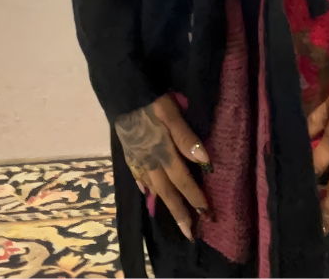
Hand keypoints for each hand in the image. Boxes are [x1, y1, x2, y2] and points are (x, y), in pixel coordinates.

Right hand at [115, 94, 210, 241]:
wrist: (120, 94)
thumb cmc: (150, 100)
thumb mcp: (171, 113)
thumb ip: (186, 138)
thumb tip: (205, 162)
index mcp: (163, 154)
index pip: (183, 182)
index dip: (196, 199)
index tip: (208, 215)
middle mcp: (150, 162)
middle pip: (168, 193)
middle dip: (181, 214)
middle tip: (191, 234)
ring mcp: (138, 160)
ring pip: (154, 189)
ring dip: (166, 205)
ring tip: (175, 219)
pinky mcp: (129, 153)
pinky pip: (139, 178)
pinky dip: (146, 189)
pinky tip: (149, 194)